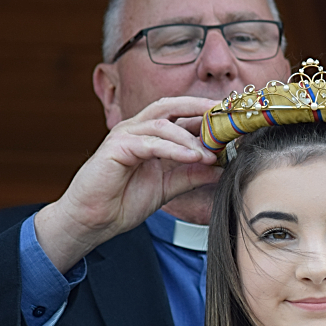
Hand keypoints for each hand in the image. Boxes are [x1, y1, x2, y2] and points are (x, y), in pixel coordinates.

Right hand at [35, 97, 221, 272]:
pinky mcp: (116, 147)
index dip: (206, 115)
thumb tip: (221, 167)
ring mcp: (125, 135)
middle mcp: (137, 129)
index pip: (180, 115)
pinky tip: (193, 157)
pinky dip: (174, 148)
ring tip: (213, 152)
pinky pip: (151, 142)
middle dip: (200, 106)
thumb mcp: (168, 187)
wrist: (92, 221)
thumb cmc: (123, 202)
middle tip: (226, 114)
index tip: (232, 120)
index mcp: (149, 135)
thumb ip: (192, 174)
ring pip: (163, 122)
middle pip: (171, 105)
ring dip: (191, 136)